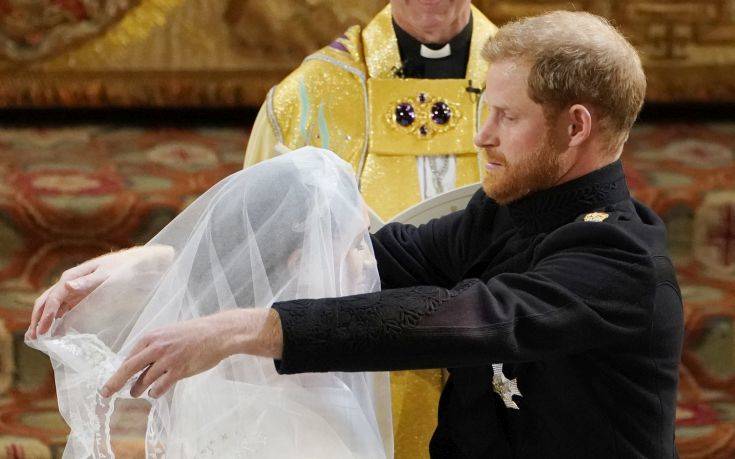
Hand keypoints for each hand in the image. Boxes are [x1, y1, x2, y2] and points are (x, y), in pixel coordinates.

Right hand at [26, 245, 173, 339]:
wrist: (145, 264)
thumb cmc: (128, 267)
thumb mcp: (111, 274)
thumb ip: (90, 281)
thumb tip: (66, 285)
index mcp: (74, 275)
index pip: (54, 296)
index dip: (47, 314)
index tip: (43, 331)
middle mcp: (72, 283)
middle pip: (48, 301)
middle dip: (39, 319)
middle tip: (33, 339)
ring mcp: (77, 291)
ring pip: (55, 307)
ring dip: (45, 321)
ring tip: (38, 339)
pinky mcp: (85, 297)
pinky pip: (67, 310)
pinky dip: (59, 321)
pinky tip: (56, 332)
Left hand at [101, 308, 282, 398]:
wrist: (218, 333)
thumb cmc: (194, 333)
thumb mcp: (169, 334)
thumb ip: (153, 346)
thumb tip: (136, 363)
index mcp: (152, 337)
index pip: (128, 357)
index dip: (117, 371)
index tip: (110, 381)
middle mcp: (156, 347)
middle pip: (128, 368)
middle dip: (114, 383)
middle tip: (105, 393)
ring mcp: (168, 359)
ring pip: (144, 380)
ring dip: (138, 389)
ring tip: (137, 393)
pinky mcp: (179, 370)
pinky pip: (160, 386)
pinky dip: (155, 392)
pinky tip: (155, 392)